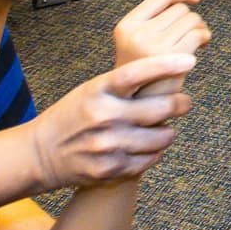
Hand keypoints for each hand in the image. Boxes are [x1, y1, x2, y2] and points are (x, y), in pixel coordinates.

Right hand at [27, 54, 197, 191]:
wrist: (41, 153)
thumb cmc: (74, 115)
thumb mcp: (91, 91)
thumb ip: (124, 85)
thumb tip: (168, 72)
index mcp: (97, 91)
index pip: (136, 74)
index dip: (165, 66)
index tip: (189, 60)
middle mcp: (103, 117)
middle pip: (160, 108)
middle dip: (180, 104)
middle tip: (184, 102)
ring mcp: (108, 145)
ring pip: (163, 137)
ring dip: (168, 131)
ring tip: (161, 127)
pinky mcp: (112, 169)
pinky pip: (152, 159)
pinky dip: (155, 152)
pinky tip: (146, 146)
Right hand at [111, 0, 210, 98]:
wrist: (139, 105)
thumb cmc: (143, 72)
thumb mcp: (139, 39)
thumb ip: (157, 11)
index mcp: (126, 26)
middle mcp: (137, 34)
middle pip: (180, 8)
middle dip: (191, 18)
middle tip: (192, 33)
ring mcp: (154, 46)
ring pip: (191, 19)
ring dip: (200, 28)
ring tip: (197, 41)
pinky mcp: (172, 58)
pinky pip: (198, 33)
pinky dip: (205, 36)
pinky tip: (202, 46)